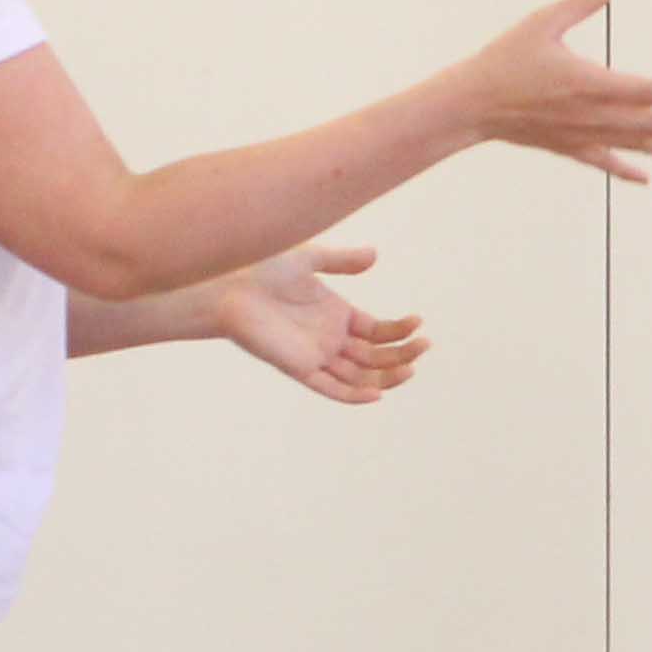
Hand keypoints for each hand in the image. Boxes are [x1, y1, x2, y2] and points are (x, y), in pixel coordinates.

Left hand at [215, 246, 425, 405]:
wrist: (228, 285)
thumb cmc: (262, 268)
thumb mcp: (309, 258)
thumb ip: (342, 261)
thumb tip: (375, 256)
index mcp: (336, 316)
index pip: (378, 332)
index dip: (400, 331)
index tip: (418, 322)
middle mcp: (329, 339)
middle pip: (375, 357)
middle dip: (402, 353)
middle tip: (424, 345)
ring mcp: (316, 355)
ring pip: (360, 376)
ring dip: (387, 376)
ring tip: (411, 367)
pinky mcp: (299, 368)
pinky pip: (331, 388)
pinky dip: (354, 395)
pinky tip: (378, 393)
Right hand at [458, 0, 651, 184]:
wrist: (470, 105)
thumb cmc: (505, 60)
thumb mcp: (544, 22)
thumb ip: (583, 1)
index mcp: (591, 85)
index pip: (651, 92)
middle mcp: (593, 117)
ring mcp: (583, 138)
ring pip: (636, 147)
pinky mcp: (569, 149)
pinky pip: (605, 163)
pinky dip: (628, 169)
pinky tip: (646, 177)